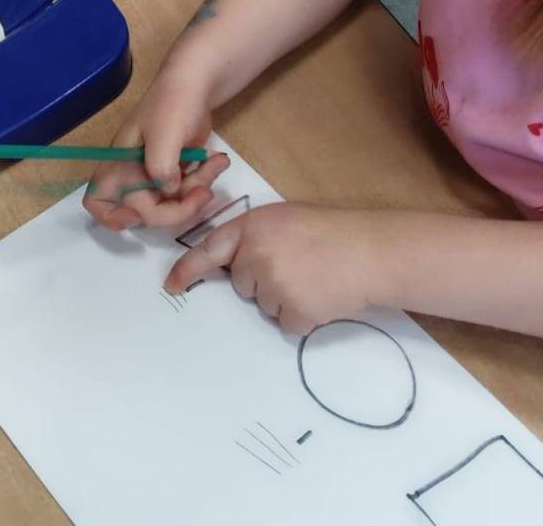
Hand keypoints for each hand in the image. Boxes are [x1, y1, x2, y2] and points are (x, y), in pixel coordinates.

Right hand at [84, 65, 225, 231]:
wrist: (194, 84)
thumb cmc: (171, 102)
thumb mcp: (164, 132)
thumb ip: (161, 165)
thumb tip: (168, 191)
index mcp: (119, 163)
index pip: (98, 199)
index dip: (111, 217)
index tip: (136, 218)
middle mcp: (133, 174)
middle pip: (146, 211)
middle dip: (177, 207)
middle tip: (203, 192)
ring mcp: (155, 175)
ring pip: (173, 203)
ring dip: (197, 189)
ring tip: (217, 162)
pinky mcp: (175, 173)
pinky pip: (187, 191)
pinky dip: (204, 180)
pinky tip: (217, 160)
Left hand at [165, 204, 381, 335]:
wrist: (372, 252)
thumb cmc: (331, 231)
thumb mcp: (284, 218)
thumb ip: (254, 236)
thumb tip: (234, 263)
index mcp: (252, 227)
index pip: (209, 249)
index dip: (188, 269)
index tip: (171, 286)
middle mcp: (256, 255)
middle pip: (243, 284)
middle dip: (264, 280)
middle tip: (298, 266)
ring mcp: (273, 284)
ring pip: (265, 305)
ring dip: (286, 298)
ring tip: (314, 279)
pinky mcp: (293, 311)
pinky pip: (286, 324)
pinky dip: (302, 317)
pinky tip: (321, 298)